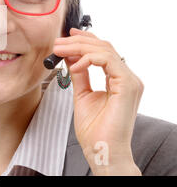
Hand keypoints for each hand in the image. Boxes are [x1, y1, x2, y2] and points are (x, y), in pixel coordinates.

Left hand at [53, 28, 143, 175]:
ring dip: (78, 46)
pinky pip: (107, 60)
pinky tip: (73, 65)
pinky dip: (87, 58)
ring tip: (59, 51)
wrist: (102, 150)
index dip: (86, 39)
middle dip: (77, 41)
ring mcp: (130, 81)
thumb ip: (79, 75)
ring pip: (105, 49)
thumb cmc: (95, 130)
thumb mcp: (82, 95)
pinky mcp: (127, 85)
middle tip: (57, 43)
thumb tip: (70, 58)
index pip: (104, 51)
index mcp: (119, 80)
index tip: (67, 36)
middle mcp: (127, 78)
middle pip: (103, 46)